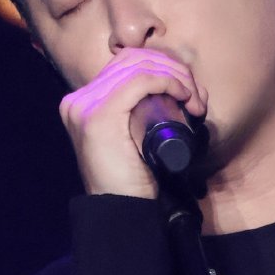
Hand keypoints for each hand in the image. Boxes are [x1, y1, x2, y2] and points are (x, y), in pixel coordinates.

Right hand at [59, 48, 208, 198]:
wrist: (120, 213)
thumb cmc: (133, 182)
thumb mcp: (135, 140)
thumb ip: (142, 117)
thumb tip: (183, 91)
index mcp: (84, 103)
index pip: (125, 65)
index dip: (162, 67)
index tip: (189, 92)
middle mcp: (78, 100)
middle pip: (131, 60)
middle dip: (172, 69)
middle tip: (196, 96)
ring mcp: (85, 106)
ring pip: (137, 66)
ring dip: (174, 75)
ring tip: (193, 99)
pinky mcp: (99, 116)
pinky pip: (139, 81)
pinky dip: (166, 81)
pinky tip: (182, 93)